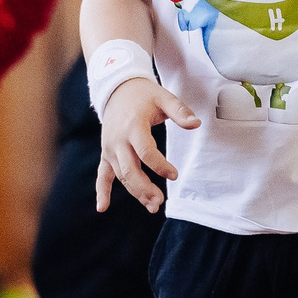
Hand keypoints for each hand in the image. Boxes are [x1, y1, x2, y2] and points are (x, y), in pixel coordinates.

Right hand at [96, 78, 198, 213]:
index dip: (160, 166)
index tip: (174, 175)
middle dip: (144, 188)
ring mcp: (110, 148)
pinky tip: (103, 208)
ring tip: (152, 206)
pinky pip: (102, 174)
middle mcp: (118, 140)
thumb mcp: (164, 97)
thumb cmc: (144, 95)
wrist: (117, 89)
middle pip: (130, 170)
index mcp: (133, 127)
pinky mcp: (106, 153)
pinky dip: (101, 191)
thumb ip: (180, 111)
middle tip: (160, 202)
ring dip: (135, 193)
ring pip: (121, 176)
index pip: (145, 152)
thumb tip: (196, 124)